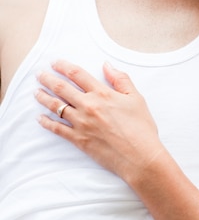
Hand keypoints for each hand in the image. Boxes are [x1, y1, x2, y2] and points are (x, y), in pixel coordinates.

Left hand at [36, 60, 164, 184]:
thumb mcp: (136, 98)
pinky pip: (57, 128)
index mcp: (103, 94)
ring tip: (36, 92)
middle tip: (39, 74)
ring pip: (56, 106)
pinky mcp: (78, 139)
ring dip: (44, 98)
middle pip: (62, 88)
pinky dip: (46, 122)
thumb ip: (121, 80)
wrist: (139, 156)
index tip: (55, 63)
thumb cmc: (141, 128)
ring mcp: (81, 123)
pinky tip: (40, 118)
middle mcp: (88, 106)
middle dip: (48, 79)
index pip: (78, 75)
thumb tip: (107, 65)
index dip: (64, 66)